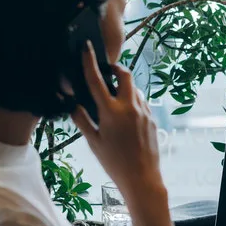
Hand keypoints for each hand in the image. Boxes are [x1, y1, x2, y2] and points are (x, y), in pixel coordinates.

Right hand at [71, 43, 162, 200]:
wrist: (142, 178)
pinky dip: (133, 102)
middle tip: (108, 71)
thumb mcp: (93, 142)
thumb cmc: (114, 162)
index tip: (86, 47)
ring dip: (125, 88)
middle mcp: (130, 107)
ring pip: (135, 89)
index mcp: (111, 112)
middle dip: (116, 68)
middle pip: (125, 75)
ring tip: (115, 99)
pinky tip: (126, 116)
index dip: (89, 61)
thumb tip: (72, 104)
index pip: (96, 80)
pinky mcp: (153, 119)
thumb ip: (81, 119)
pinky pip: (142, 103)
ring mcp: (144, 112)